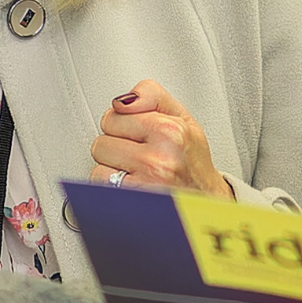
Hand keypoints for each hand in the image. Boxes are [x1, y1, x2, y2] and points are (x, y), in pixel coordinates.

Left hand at [93, 79, 228, 196]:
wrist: (203, 198)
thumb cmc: (191, 159)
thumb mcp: (180, 116)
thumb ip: (151, 95)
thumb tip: (120, 101)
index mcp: (170, 132)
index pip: (113, 116)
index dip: (123, 125)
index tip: (140, 134)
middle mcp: (159, 159)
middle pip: (101, 144)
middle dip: (116, 148)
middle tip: (140, 155)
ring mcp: (145, 186)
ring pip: (97, 169)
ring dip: (113, 172)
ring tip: (137, 173)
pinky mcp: (134, 207)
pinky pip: (102, 191)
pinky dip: (112, 190)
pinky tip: (133, 187)